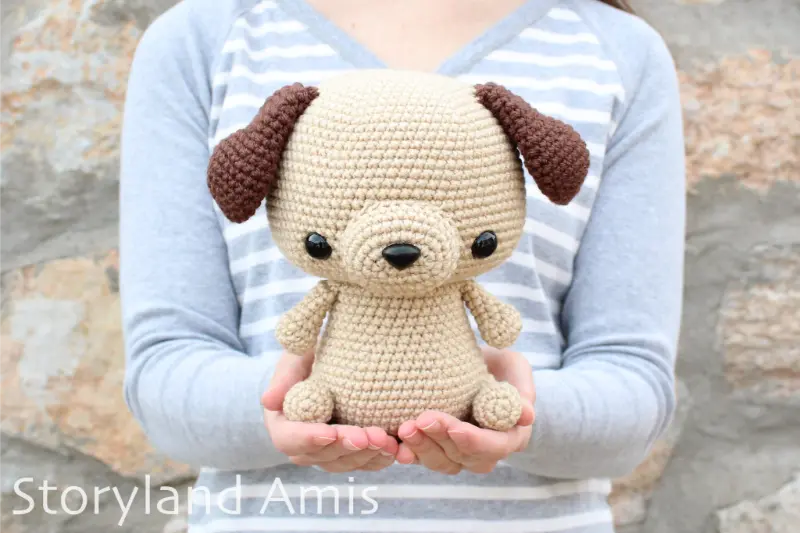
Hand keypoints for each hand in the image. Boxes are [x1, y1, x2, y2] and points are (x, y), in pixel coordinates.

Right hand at [262, 352, 397, 471]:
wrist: (328, 366)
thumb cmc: (308, 357)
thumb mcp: (295, 358)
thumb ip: (286, 374)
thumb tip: (268, 400)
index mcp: (282, 423)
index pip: (289, 439)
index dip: (309, 438)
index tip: (330, 431)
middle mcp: (303, 445)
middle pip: (322, 456)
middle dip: (348, 447)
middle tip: (372, 436)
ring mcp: (328, 452)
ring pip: (345, 463)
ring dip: (368, 456)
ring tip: (391, 442)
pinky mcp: (351, 453)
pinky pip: (365, 463)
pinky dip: (382, 458)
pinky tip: (400, 450)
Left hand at [395, 348, 534, 473]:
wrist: (477, 370)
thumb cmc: (500, 367)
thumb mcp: (515, 368)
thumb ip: (521, 390)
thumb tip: (528, 416)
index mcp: (510, 436)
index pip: (494, 447)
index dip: (473, 441)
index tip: (454, 427)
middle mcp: (484, 453)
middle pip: (462, 456)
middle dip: (440, 440)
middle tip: (420, 420)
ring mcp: (457, 454)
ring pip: (440, 462)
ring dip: (420, 448)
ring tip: (403, 428)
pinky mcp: (434, 449)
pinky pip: (420, 457)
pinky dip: (406, 452)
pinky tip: (392, 444)